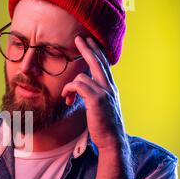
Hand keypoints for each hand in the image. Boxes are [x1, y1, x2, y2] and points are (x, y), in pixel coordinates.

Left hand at [61, 36, 126, 151]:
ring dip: (69, 85)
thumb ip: (95, 96)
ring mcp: (104, 92)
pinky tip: (66, 99)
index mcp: (111, 88)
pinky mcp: (97, 99)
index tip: (91, 42)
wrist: (112, 141)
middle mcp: (109, 87)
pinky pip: (78, 85)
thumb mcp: (101, 108)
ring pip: (82, 75)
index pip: (104, 65)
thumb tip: (84, 90)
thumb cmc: (104, 126)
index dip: (97, 52)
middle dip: (88, 48)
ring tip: (66, 98)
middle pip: (97, 61)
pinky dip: (69, 89)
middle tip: (79, 37)